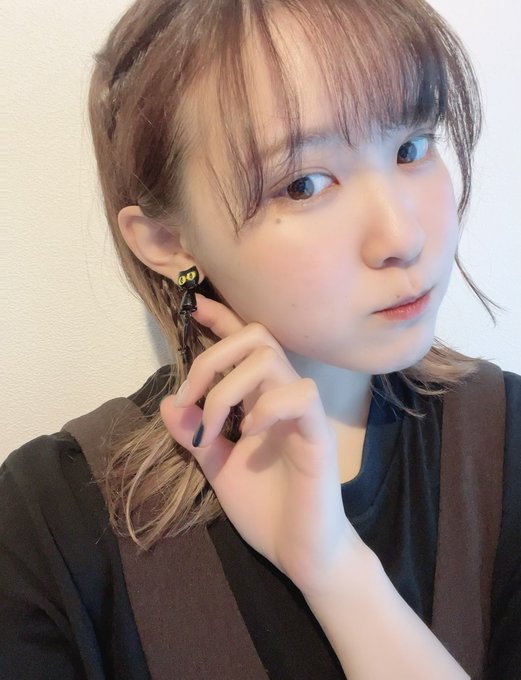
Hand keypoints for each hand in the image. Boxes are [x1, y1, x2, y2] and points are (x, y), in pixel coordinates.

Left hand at [160, 294, 364, 594]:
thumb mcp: (217, 468)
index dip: (221, 319)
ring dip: (229, 387)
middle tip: (191, 397)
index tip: (194, 306)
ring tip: (215, 427)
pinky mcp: (318, 435)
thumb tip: (168, 403)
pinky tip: (250, 434)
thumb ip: (194, 436)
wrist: (299, 550)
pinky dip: (266, 407)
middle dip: (213, 357)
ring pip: (270, 359)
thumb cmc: (265, 508)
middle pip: (256, 336)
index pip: (245, 345)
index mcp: (260, 399)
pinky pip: (299, 395)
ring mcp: (303, 413)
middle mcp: (282, 396)